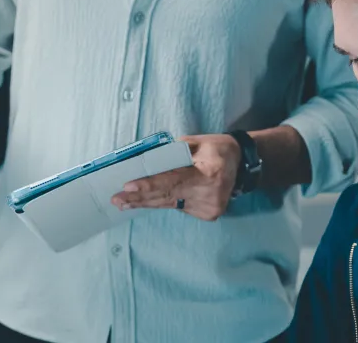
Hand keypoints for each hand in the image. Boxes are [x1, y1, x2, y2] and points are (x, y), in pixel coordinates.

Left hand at [111, 134, 240, 221]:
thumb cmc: (217, 148)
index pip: (174, 181)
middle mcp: (212, 195)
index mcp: (211, 174)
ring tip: (123, 202)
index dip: (150, 184)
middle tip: (116, 198)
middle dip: (140, 198)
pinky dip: (162, 202)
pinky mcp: (209, 215)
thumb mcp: (197, 142)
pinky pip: (178, 206)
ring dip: (146, 202)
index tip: (129, 186)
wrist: (241, 164)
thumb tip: (145, 162)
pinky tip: (145, 201)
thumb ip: (173, 153)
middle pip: (168, 197)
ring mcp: (211, 208)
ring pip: (170, 204)